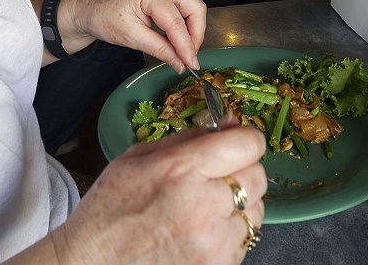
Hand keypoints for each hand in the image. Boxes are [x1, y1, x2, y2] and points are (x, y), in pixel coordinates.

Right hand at [53, 120, 266, 264]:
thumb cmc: (109, 210)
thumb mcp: (137, 158)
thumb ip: (188, 139)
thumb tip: (227, 124)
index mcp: (180, 170)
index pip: (246, 144)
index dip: (243, 138)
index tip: (236, 142)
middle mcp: (203, 206)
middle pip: (258, 175)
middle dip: (242, 169)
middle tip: (217, 176)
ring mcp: (213, 242)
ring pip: (257, 210)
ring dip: (239, 204)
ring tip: (206, 207)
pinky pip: (245, 240)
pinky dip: (230, 232)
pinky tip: (201, 231)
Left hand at [64, 0, 205, 73]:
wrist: (92, 9)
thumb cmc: (104, 18)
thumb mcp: (131, 38)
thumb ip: (160, 50)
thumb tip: (180, 63)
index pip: (177, 22)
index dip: (187, 46)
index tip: (191, 64)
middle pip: (195, 8)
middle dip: (195, 35)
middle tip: (189, 57)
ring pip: (193, 8)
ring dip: (192, 31)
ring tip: (182, 51)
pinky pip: (185, 9)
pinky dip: (185, 26)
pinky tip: (177, 41)